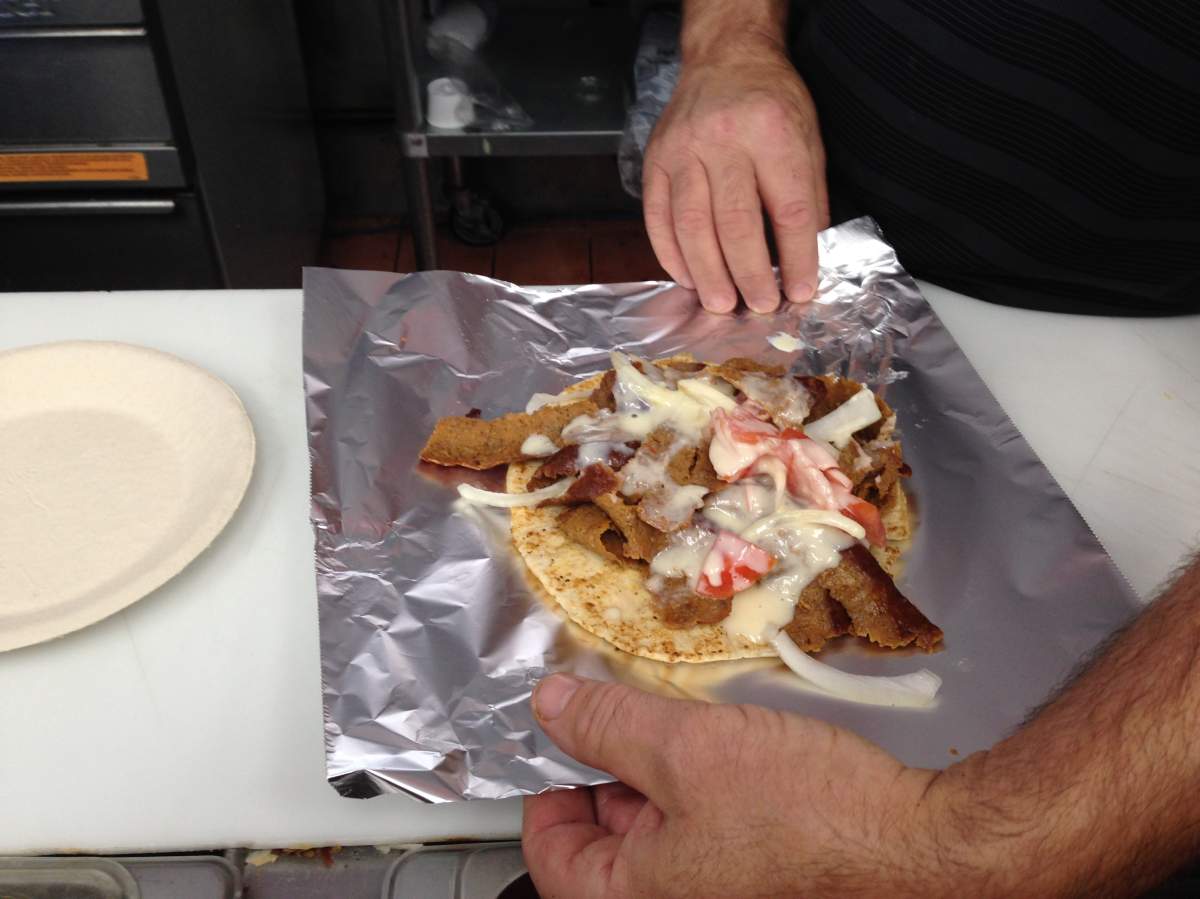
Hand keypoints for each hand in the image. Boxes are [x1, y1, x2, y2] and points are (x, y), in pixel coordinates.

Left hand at [522, 675, 962, 898]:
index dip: (548, 790)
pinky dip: (702, 798)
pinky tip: (729, 756)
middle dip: (610, 775)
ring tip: (680, 729)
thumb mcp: (689, 749)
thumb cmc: (809, 816)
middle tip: (621, 717)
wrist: (919, 848)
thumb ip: (609, 725)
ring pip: (659, 840)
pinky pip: (707, 842)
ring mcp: (721, 898)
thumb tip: (549, 705)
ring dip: (659, 781)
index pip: (552, 857)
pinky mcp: (759, 885)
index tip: (560, 743)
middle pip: (607, 847)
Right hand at [642, 41, 829, 313]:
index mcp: (771, 132)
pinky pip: (658, 217)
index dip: (795, 257)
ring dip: (707, 272)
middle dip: (748, 273)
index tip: (800, 290)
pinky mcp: (655, 160)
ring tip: (721, 303)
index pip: (787, 208)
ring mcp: (682, 150)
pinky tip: (688, 278)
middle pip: (735, 222)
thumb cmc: (772, 101)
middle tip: (758, 305)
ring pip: (691, 225)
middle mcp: (723, 140)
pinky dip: (671, 254)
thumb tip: (803, 259)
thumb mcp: (808, 138)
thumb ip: (808, 196)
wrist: (726, 57)